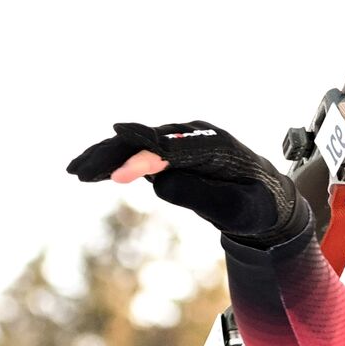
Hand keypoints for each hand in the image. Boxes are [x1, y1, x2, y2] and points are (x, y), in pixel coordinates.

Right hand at [66, 120, 305, 246]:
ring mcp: (183, 140)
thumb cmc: (256, 205)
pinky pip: (139, 152)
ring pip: (138, 143)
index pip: (172, 150)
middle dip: (113, 154)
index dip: (142, 159)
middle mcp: (197, 136)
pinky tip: (90, 172)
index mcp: (217, 147)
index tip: (115, 175)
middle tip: (80, 172)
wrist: (268, 199)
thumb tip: (158, 182)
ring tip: (76, 171)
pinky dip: (115, 160)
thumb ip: (201, 195)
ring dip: (107, 155)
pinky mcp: (173, 151)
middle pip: (147, 140)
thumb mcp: (236, 209)